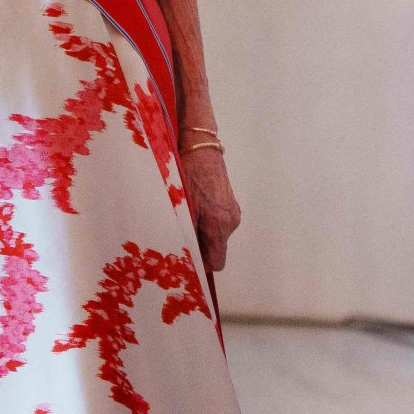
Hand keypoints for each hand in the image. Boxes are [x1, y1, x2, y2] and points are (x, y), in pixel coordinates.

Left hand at [178, 144, 240, 272]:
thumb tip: (184, 255)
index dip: (202, 264)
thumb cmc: (188, 176)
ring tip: (186, 216)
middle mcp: (231, 221)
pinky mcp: (230, 202)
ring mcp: (232, 211)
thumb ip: (187, 234)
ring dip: (202, 232)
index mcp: (220, 225)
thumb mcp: (183, 208)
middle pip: (216, 248)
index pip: (216, 262)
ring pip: (216, 235)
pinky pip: (219, 222)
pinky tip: (195, 207)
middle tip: (180, 233)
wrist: (200, 149)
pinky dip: (207, 220)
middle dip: (199, 246)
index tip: (187, 259)